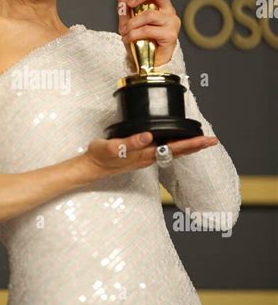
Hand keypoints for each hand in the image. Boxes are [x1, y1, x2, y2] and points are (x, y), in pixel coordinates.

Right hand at [83, 131, 217, 178]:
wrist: (91, 168)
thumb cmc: (101, 156)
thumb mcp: (113, 147)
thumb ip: (131, 142)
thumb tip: (148, 136)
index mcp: (145, 154)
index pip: (174, 148)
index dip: (192, 144)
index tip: (207, 140)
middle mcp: (149, 158)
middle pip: (178, 152)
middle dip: (196, 146)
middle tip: (212, 140)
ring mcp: (146, 158)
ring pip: (172, 152)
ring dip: (187, 146)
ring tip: (199, 141)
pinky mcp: (141, 156)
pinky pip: (163, 151)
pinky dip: (174, 146)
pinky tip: (175, 142)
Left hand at [117, 0, 180, 67]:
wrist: (147, 64)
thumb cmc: (141, 43)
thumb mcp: (128, 23)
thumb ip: (125, 9)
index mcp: (160, 4)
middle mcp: (168, 11)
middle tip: (130, 3)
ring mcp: (171, 23)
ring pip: (150, 13)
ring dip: (133, 22)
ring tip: (124, 31)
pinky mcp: (170, 35)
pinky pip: (149, 29)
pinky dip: (134, 33)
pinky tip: (128, 39)